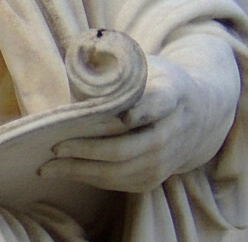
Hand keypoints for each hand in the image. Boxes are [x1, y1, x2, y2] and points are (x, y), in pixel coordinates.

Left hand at [39, 52, 237, 192]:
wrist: (199, 116)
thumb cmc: (157, 85)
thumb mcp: (147, 67)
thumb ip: (118, 69)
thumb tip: (78, 64)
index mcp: (172, 94)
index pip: (159, 103)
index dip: (141, 112)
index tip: (123, 118)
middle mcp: (172, 131)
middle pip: (130, 146)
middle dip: (89, 149)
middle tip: (55, 146)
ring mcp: (166, 159)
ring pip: (122, 170)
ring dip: (83, 169)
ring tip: (48, 165)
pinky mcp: (156, 178)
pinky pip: (121, 182)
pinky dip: (91, 178)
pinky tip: (66, 171)